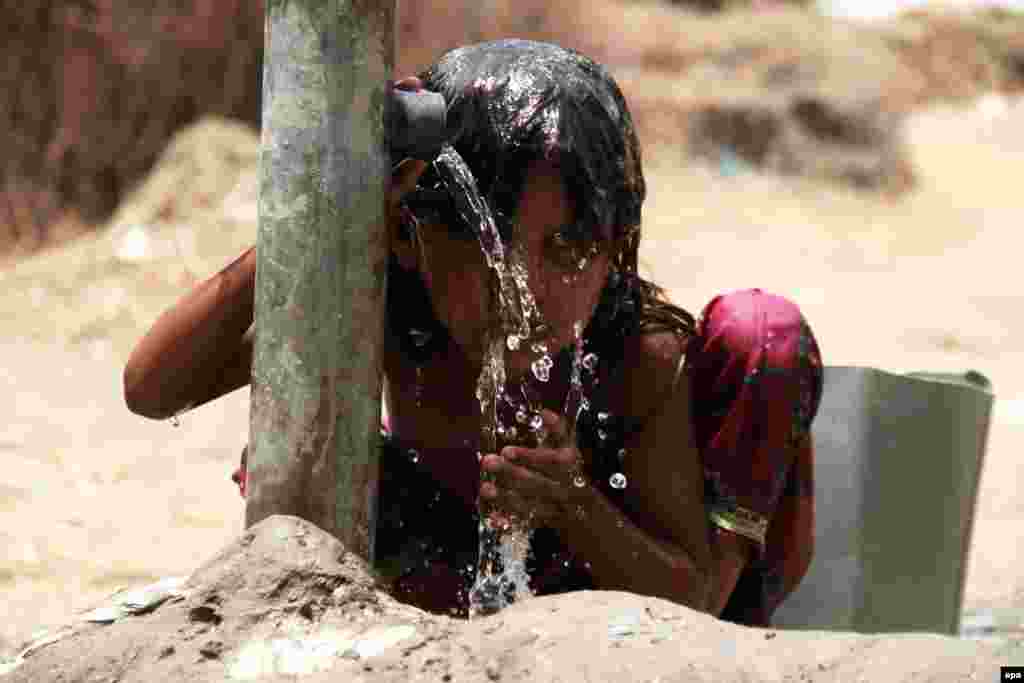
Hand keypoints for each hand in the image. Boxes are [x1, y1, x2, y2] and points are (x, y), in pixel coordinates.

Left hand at [478, 410, 589, 527]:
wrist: (593, 516)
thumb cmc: (576, 474)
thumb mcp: (572, 452)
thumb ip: (560, 433)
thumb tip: (545, 413)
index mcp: (573, 470)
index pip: (552, 463)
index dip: (529, 457)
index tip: (506, 450)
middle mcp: (566, 491)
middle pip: (538, 483)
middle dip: (511, 474)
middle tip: (488, 462)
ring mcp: (557, 510)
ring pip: (531, 505)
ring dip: (506, 497)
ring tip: (485, 488)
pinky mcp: (547, 523)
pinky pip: (526, 523)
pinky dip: (509, 520)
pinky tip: (492, 515)